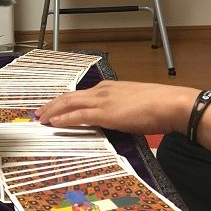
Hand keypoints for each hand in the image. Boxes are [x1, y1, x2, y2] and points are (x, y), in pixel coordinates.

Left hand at [35, 80, 198, 134]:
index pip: (79, 94)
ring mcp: (102, 101)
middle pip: (68, 97)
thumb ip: (119, 107)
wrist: (172, 104)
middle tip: (39, 113)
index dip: (63, 101)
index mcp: (108, 88)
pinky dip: (64, 118)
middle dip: (52, 105)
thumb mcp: (133, 102)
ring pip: (69, 104)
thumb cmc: (159, 105)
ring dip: (53, 111)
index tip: (53, 107)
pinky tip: (54, 123)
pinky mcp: (106, 113)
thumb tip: (113, 117)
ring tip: (41, 119)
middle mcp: (101, 91)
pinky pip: (79, 115)